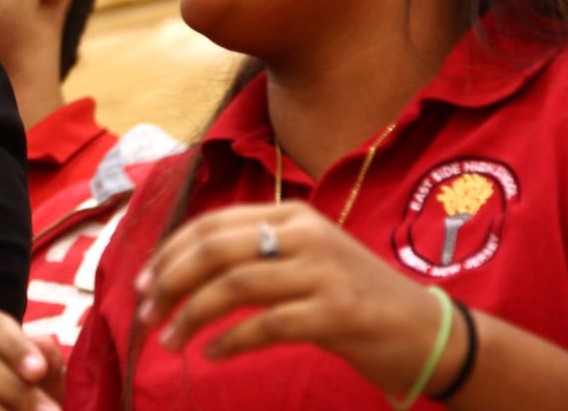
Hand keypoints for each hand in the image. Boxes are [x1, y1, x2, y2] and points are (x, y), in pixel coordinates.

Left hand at [135, 201, 460, 396]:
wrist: (426, 331)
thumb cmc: (351, 297)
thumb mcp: (301, 260)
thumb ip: (252, 255)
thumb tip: (179, 270)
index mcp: (291, 215)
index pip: (211, 225)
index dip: (168, 253)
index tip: (141, 283)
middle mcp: (305, 235)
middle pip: (214, 250)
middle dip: (169, 282)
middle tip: (146, 314)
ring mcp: (323, 272)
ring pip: (234, 285)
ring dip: (191, 314)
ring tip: (169, 339)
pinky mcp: (338, 312)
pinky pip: (267, 325)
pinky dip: (230, 340)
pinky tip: (211, 353)